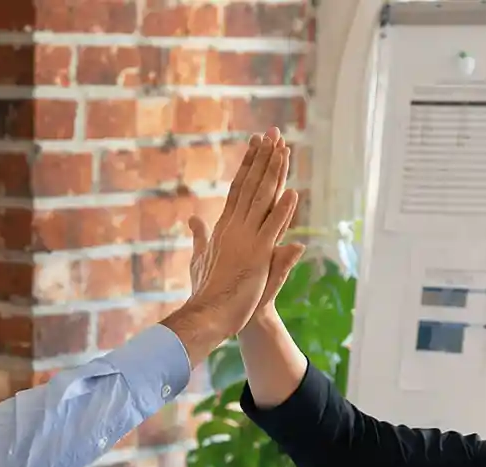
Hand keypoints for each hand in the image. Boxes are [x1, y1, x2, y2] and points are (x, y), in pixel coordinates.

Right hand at [164, 128, 297, 360]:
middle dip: (263, 158)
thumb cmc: (206, 291)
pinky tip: (292, 192)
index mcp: (224, 226)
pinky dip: (282, 211)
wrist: (209, 314)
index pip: (239, 188)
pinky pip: (273, 229)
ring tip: (283, 149)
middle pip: (252, 185)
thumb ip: (200, 236)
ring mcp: (247, 239)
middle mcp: (235, 227)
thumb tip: (193, 218)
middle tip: (272, 133)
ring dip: (274, 173)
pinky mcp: (258, 255)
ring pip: (263, 200)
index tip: (256, 144)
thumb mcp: (201, 258)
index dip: (249, 165)